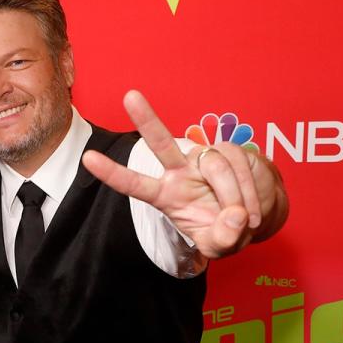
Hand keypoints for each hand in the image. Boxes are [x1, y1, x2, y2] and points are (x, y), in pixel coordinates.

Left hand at [82, 90, 287, 258]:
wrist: (255, 217)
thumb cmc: (226, 231)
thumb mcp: (219, 245)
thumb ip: (221, 239)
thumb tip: (234, 217)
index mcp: (166, 194)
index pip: (134, 184)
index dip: (113, 173)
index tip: (88, 158)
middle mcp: (180, 171)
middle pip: (160, 144)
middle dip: (146, 119)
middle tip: (130, 96)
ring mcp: (205, 159)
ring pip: (215, 166)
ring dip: (233, 197)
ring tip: (244, 221)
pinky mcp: (230, 152)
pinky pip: (239, 166)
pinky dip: (249, 193)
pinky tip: (252, 212)